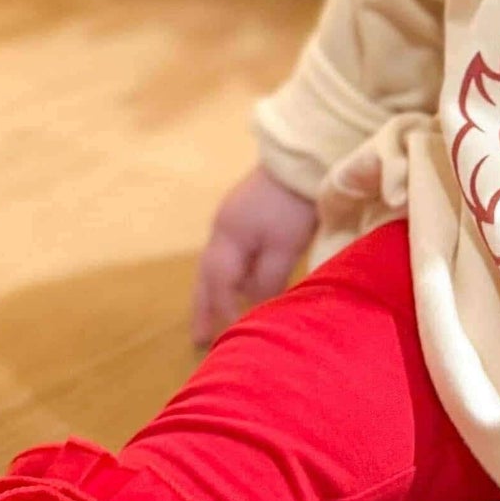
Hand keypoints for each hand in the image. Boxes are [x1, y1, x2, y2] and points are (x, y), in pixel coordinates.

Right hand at [189, 165, 317, 348]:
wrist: (302, 161)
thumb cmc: (293, 206)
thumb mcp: (285, 246)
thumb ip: (268, 279)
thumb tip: (254, 305)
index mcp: (227, 238)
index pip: (220, 284)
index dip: (224, 311)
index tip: (229, 336)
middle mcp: (221, 230)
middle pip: (206, 276)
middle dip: (203, 307)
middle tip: (197, 339)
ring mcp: (230, 219)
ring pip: (215, 266)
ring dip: (213, 293)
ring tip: (212, 318)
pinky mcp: (244, 214)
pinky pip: (228, 255)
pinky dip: (227, 276)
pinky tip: (237, 285)